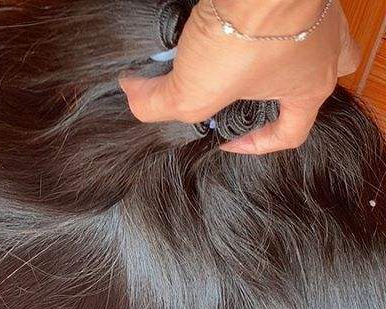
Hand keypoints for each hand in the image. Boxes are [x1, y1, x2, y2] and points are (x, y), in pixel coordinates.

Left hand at [120, 0, 360, 153]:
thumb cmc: (243, 39)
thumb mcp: (192, 92)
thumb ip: (156, 105)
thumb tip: (133, 92)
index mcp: (309, 89)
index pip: (290, 135)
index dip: (255, 146)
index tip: (223, 139)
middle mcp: (325, 53)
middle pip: (311, 85)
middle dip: (280, 92)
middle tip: (245, 89)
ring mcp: (320, 16)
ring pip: (313, 42)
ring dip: (284, 49)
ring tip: (245, 48)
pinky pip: (292, 8)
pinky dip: (266, 14)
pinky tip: (234, 14)